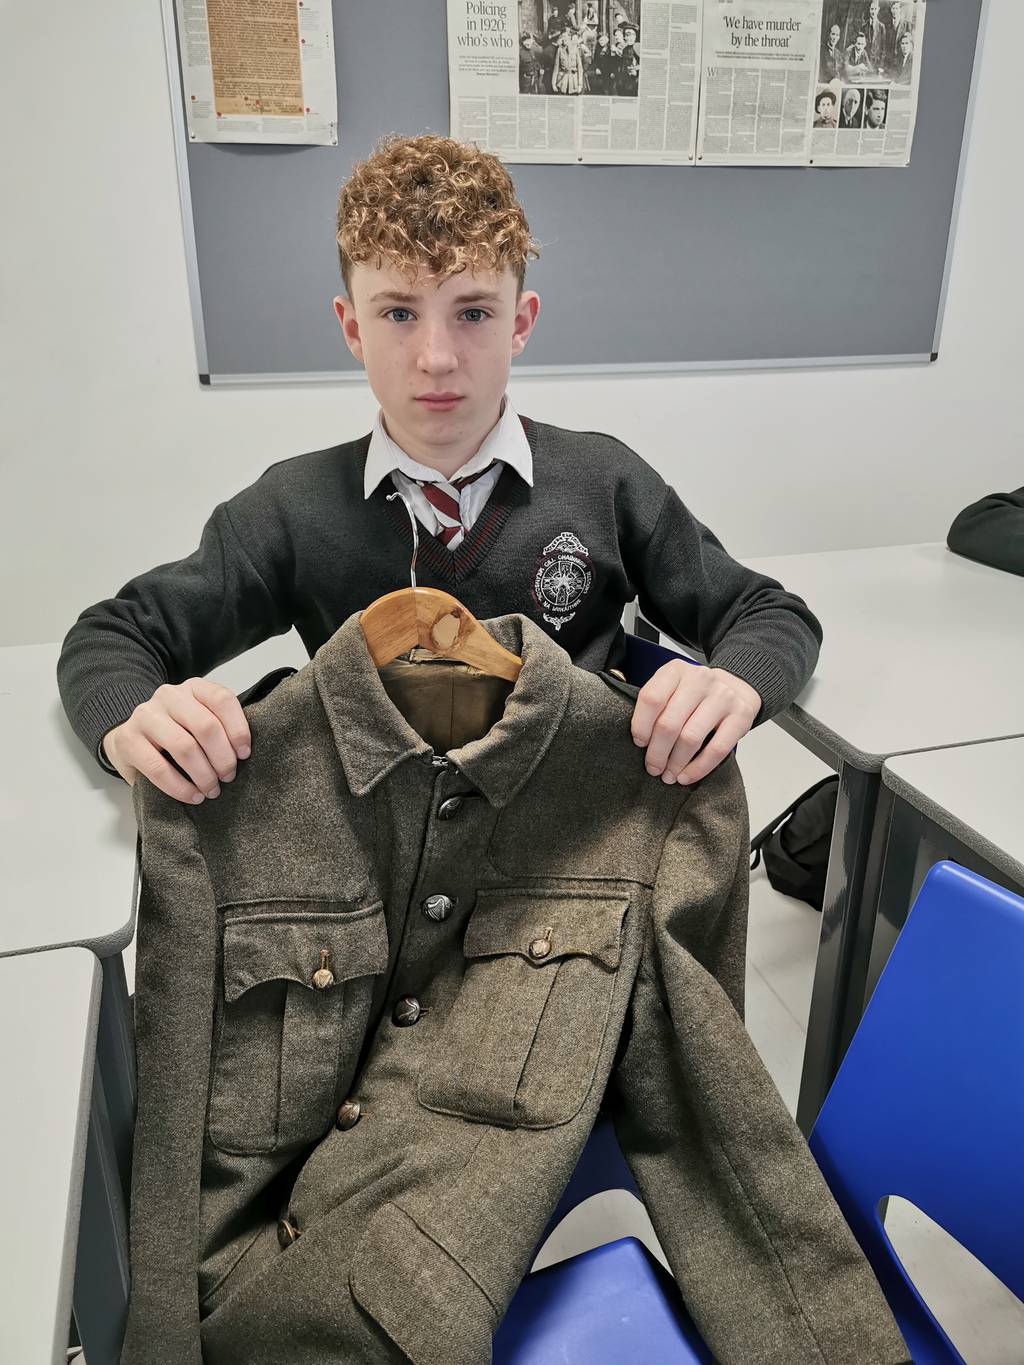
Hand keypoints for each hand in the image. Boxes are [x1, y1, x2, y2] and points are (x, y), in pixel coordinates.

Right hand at [102, 679, 250, 803]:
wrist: (130, 736)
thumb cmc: (175, 732)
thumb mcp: (198, 720)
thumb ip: (219, 726)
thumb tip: (244, 754)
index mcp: (193, 687)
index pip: (223, 700)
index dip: (239, 729)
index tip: (245, 754)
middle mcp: (169, 696)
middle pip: (206, 726)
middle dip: (223, 758)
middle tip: (229, 777)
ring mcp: (146, 716)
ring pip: (185, 747)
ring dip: (204, 774)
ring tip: (211, 790)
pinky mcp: (128, 739)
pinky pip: (158, 768)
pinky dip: (180, 787)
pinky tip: (193, 795)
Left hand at [631, 662, 759, 785]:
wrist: (736, 686)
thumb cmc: (696, 692)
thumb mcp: (673, 686)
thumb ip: (656, 704)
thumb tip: (640, 741)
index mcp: (676, 670)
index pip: (651, 698)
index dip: (641, 725)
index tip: (639, 743)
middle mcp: (700, 679)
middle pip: (669, 723)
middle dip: (657, 752)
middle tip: (653, 767)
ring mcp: (723, 697)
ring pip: (691, 738)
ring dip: (676, 763)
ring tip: (669, 774)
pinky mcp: (741, 716)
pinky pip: (717, 749)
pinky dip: (699, 768)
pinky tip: (687, 776)